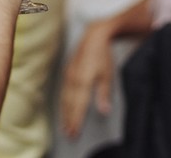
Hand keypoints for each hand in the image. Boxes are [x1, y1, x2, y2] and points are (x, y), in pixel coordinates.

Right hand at [59, 22, 115, 137]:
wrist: (93, 36)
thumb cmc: (103, 56)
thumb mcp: (107, 75)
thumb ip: (103, 94)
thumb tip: (104, 111)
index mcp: (83, 81)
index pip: (79, 106)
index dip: (76, 120)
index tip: (75, 132)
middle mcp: (73, 79)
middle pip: (69, 104)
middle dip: (69, 120)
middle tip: (68, 133)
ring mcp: (69, 75)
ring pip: (64, 98)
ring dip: (64, 112)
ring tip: (65, 125)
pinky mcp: (67, 71)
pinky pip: (63, 90)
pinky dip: (63, 102)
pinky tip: (64, 108)